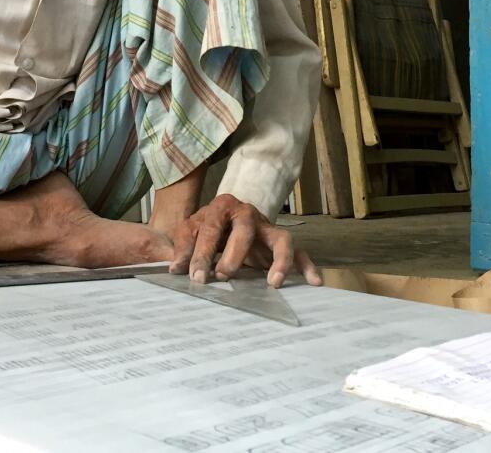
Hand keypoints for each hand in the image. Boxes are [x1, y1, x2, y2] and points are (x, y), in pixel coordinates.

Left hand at [170, 194, 321, 288]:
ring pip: (280, 239)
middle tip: (223, 276)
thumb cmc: (207, 225)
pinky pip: (299, 252)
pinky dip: (307, 266)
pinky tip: (314, 281)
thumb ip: (183, 248)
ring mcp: (267, 227)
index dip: (202, 254)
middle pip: (245, 231)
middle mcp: (247, 213)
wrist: (227, 213)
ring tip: (273, 283)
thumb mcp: (190, 230)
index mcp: (221, 207)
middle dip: (234, 255)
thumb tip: (176, 270)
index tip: (196, 277)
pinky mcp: (279, 242)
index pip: (211, 229)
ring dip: (279, 260)